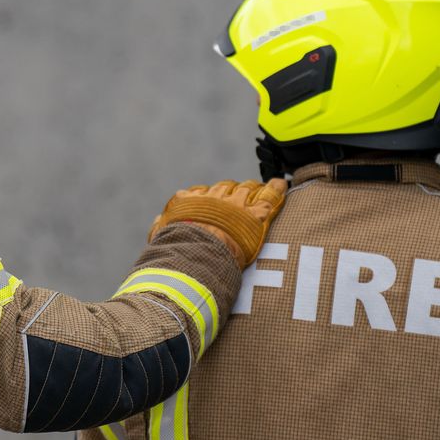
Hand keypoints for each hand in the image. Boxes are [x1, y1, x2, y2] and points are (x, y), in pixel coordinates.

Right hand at [149, 179, 287, 267]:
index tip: (212, 200)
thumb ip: (160, 227)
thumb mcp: (161, 238)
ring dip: (251, 190)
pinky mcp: (255, 216)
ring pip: (246, 189)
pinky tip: (281, 184)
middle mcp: (213, 198)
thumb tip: (159, 221)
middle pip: (225, 187)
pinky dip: (276, 189)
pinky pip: (269, 197)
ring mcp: (235, 205)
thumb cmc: (176, 250)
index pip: (201, 192)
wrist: (195, 256)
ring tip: (256, 191)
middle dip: (231, 190)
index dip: (209, 196)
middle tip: (237, 196)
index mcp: (190, 202)